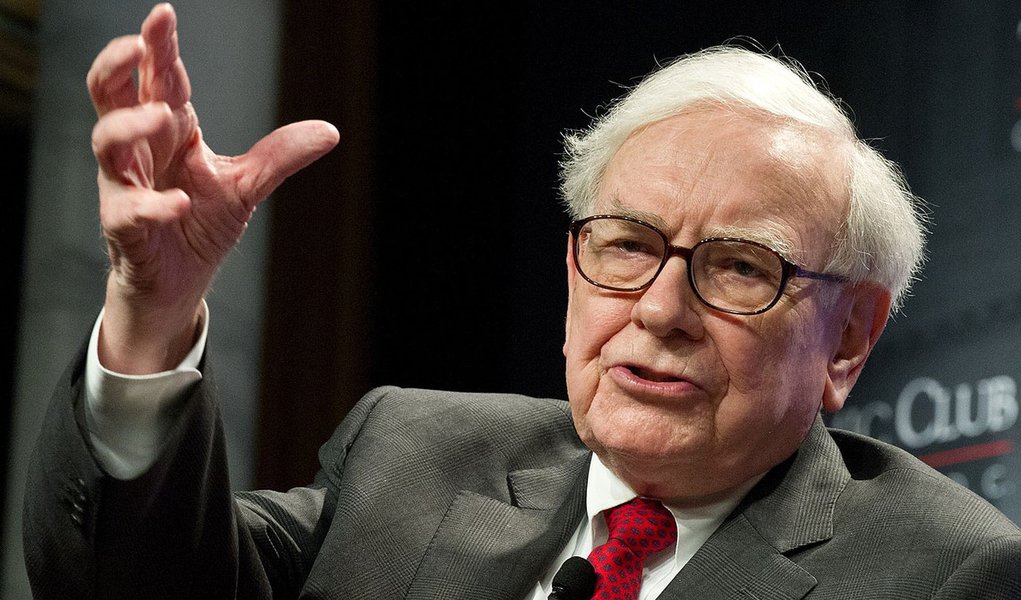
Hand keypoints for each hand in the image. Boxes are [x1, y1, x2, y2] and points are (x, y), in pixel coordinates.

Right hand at [88, 3, 337, 372]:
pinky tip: (182, 202)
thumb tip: (330, 131)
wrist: (180, 283)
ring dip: (130, 125)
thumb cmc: (200, 224)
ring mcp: (125, 186)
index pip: (158, 80)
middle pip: (110, 94)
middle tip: (138, 44)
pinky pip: (128, 210)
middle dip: (118, 65)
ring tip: (164, 116)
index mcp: (168, 133)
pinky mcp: (124, 226)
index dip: (157, 47)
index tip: (163, 13)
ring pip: (105, 141)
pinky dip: (155, 204)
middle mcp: (140, 151)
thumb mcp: (246, 185)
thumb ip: (279, 155)